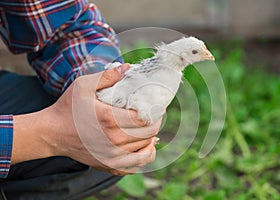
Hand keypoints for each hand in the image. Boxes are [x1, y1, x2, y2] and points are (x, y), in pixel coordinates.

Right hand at [12, 64, 160, 175]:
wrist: (52, 134)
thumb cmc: (68, 108)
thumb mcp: (83, 86)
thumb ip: (107, 76)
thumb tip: (129, 68)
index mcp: (110, 120)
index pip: (146, 119)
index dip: (156, 112)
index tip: (156, 105)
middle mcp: (113, 141)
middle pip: (149, 134)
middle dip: (156, 123)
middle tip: (154, 114)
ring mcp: (111, 157)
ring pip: (146, 150)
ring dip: (152, 138)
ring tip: (149, 128)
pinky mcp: (108, 165)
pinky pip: (136, 165)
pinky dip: (145, 156)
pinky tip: (144, 146)